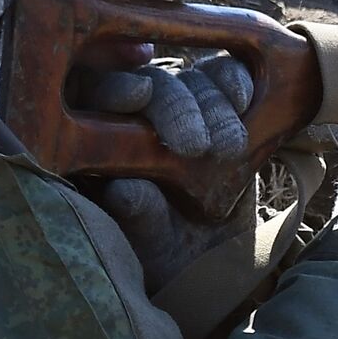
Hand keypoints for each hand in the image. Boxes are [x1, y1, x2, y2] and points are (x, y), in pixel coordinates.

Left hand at [82, 54, 255, 291]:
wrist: (219, 262)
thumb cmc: (167, 258)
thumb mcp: (152, 250)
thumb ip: (138, 219)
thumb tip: (124, 190)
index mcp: (101, 146)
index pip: (93, 98)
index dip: (114, 87)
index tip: (139, 95)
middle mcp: (137, 117)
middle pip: (149, 85)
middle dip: (174, 107)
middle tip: (196, 146)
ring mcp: (179, 107)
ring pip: (190, 80)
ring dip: (212, 105)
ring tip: (229, 147)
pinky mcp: (217, 104)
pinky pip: (223, 76)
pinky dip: (234, 79)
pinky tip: (243, 98)